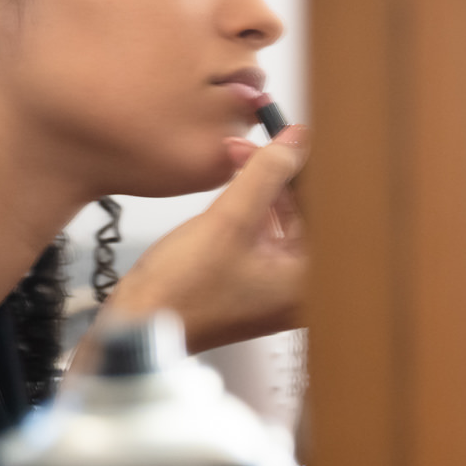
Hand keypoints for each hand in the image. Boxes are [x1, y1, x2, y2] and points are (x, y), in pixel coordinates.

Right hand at [105, 126, 308, 352]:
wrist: (137, 328)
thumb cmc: (179, 293)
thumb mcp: (228, 221)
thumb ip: (266, 174)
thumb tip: (297, 141)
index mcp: (310, 282)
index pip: (327, 210)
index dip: (309, 168)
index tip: (296, 137)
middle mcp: (302, 288)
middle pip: (308, 214)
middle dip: (281, 175)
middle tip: (255, 146)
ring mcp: (278, 286)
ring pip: (286, 221)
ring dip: (263, 187)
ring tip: (237, 156)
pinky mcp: (256, 282)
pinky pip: (267, 234)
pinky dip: (253, 208)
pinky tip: (236, 184)